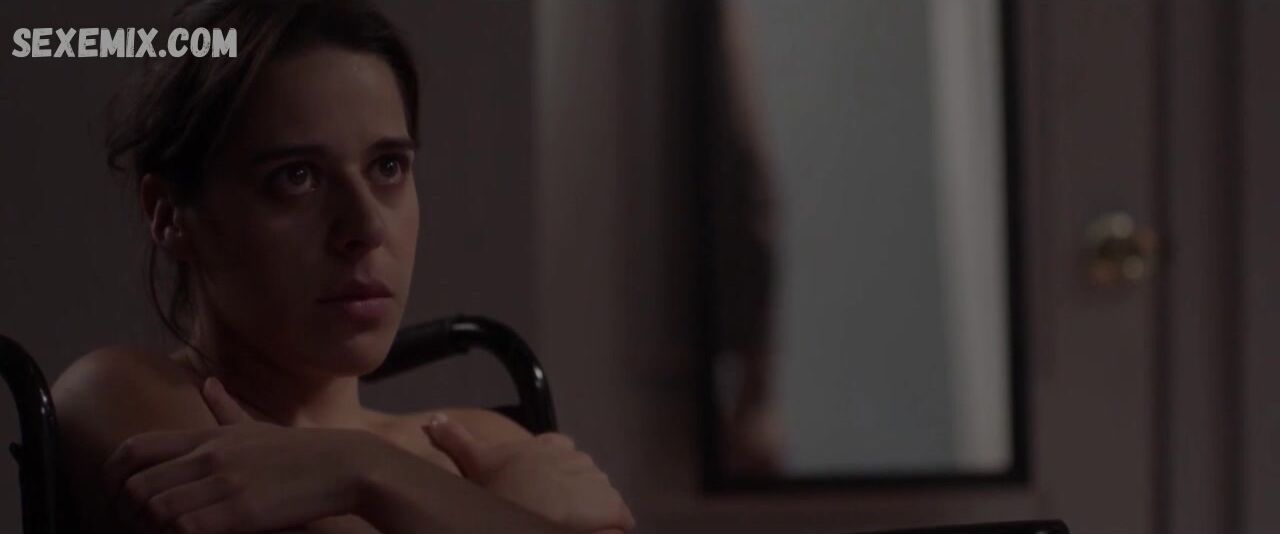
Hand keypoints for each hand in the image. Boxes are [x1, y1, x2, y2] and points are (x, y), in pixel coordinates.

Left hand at [101, 378, 379, 533]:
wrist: (346, 466)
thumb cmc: (304, 452)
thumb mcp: (259, 427)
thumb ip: (227, 409)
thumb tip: (209, 383)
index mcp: (208, 436)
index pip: (134, 447)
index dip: (113, 474)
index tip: (117, 495)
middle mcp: (210, 456)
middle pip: (137, 486)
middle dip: (132, 513)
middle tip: (144, 527)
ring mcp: (225, 482)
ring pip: (156, 511)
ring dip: (156, 530)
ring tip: (172, 533)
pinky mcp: (241, 511)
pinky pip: (185, 529)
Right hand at [425, 416, 634, 532]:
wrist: (536, 515)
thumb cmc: (504, 492)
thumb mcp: (478, 464)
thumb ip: (457, 440)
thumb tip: (433, 419)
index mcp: (547, 445)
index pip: (554, 448)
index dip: (545, 468)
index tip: (534, 487)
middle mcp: (577, 456)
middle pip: (575, 471)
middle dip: (567, 487)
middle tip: (548, 511)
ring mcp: (599, 479)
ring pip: (596, 491)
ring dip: (586, 506)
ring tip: (569, 524)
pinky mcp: (615, 505)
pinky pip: (618, 516)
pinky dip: (609, 525)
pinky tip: (595, 533)